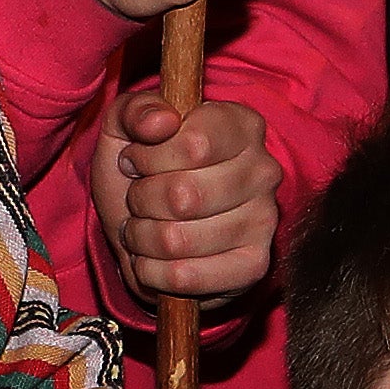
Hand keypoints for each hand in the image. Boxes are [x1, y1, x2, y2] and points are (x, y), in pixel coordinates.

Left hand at [100, 80, 277, 306]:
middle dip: (141, 201)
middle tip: (138, 198)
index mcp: (240, 124)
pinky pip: (185, 277)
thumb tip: (162, 121)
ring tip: (143, 228)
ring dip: (142, 238)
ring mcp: (264, 221)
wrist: (150, 229)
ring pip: (178, 239)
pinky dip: (153, 272)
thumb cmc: (142, 172)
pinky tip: (154, 259)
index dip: (148, 157)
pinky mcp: (254, 266)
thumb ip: (136, 111)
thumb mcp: (124, 129)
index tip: (137, 160)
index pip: (193, 144)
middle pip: (183, 195)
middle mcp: (263, 170)